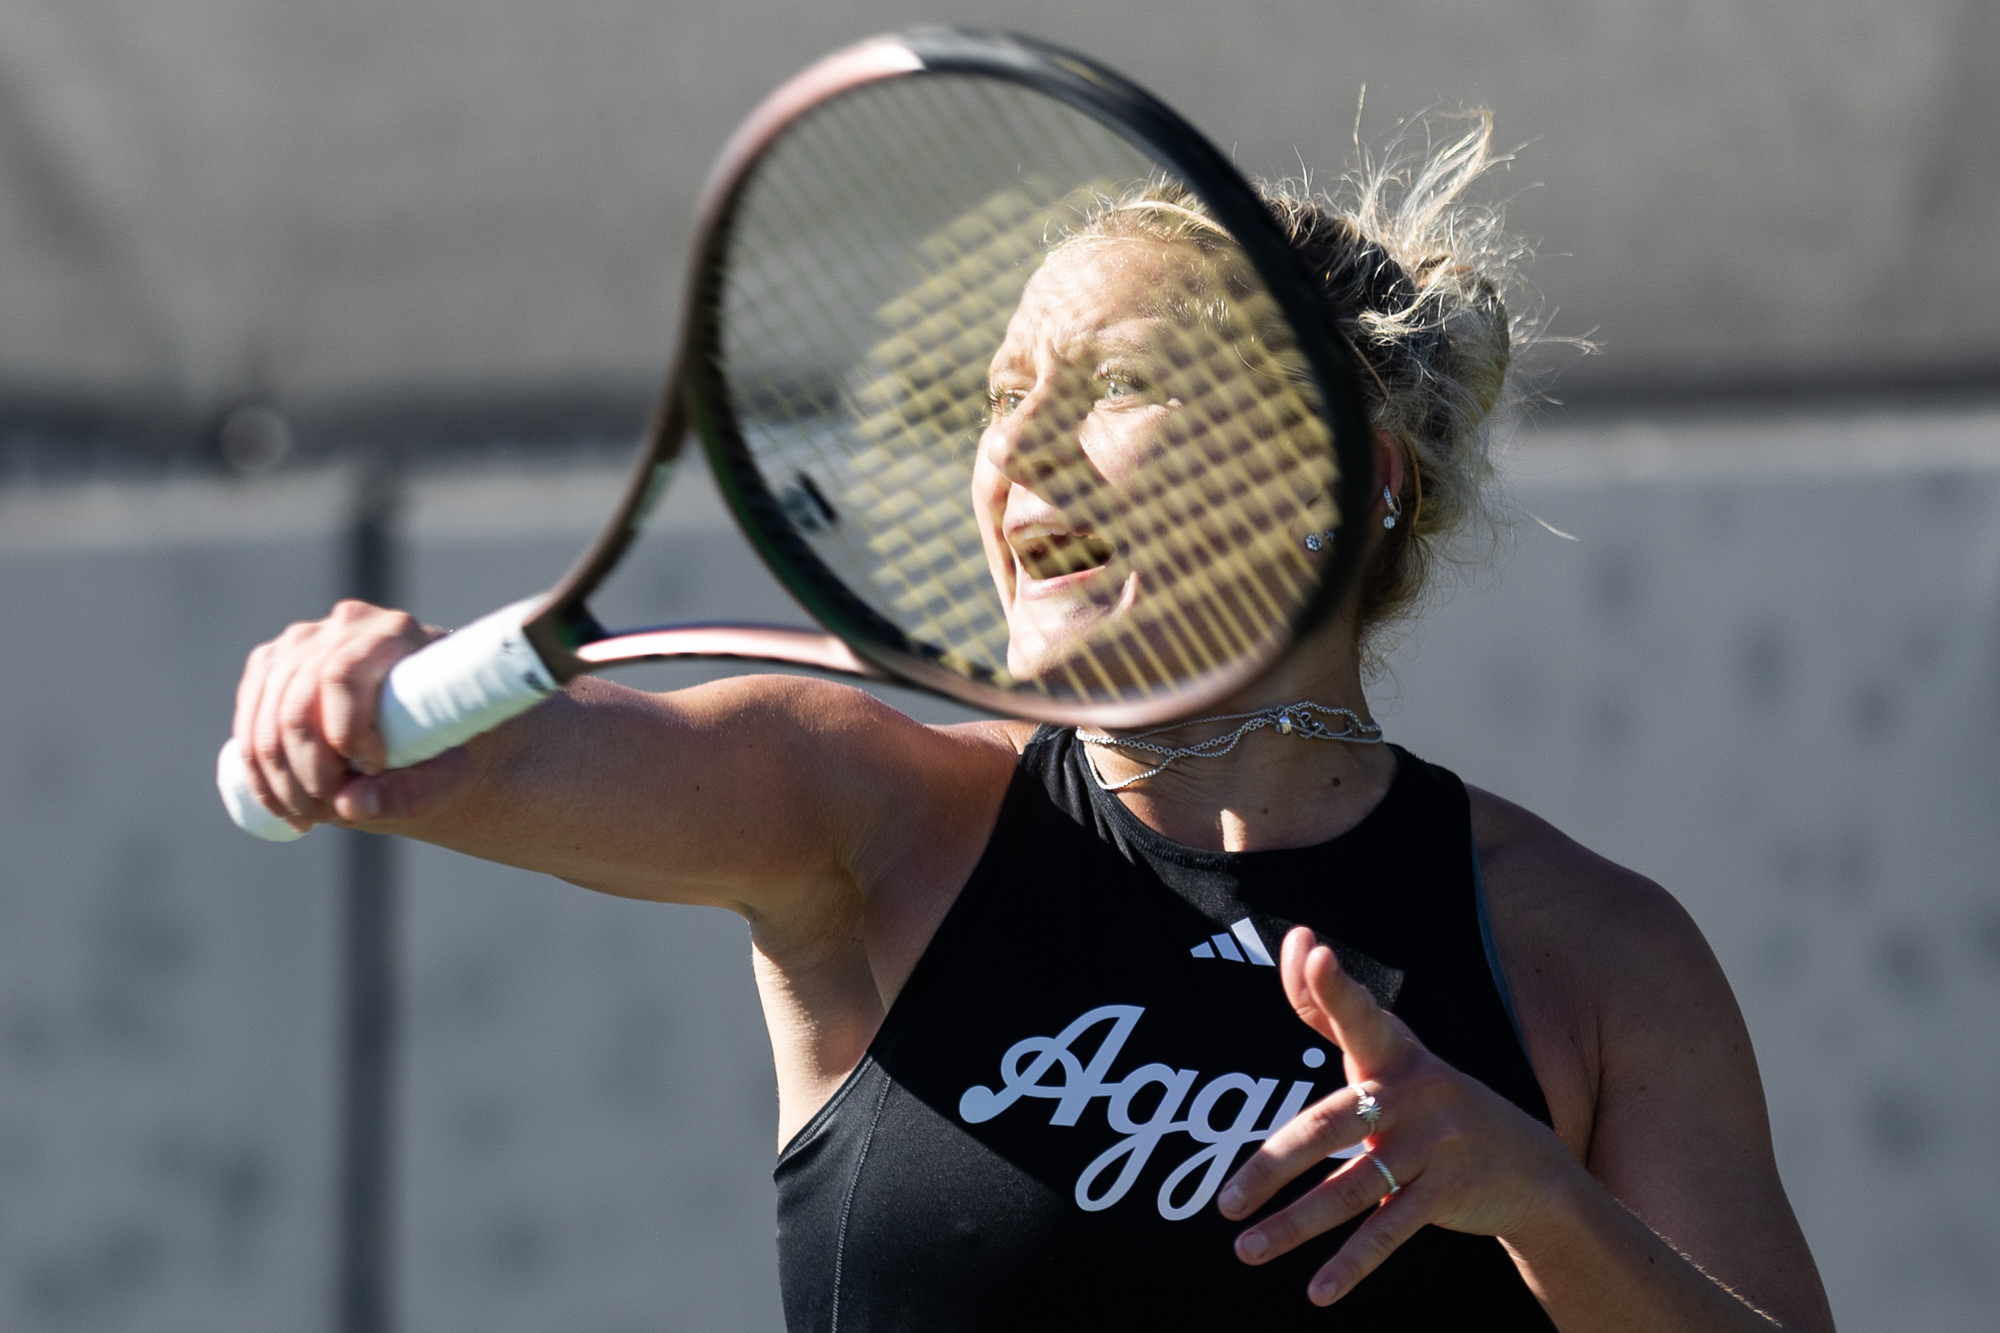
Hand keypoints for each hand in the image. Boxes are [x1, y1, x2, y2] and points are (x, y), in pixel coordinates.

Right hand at [231, 599, 468, 830]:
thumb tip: (348, 805)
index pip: (341, 676)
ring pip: (266, 718)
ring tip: (308, 816)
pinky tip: (278, 802)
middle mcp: (343, 625)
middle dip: (306, 771)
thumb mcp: (448, 774)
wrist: (424, 728)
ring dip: (277, 779)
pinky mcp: (271, 664)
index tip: (374, 769)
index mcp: (394, 633)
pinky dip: (256, 769)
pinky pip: (247, 720)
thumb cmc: (442, 747)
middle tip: (330, 812)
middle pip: (298, 705)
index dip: (346, 732)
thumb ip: (413, 792)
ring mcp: (300, 641)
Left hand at [1217, 926, 1580, 1304]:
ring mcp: (1433, 1145)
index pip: (1356, 1014)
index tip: (1313, 951)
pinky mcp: (1449, 1191)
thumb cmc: (1432, 1104)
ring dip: (1295, 1226)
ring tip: (1246, 1250)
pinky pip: (1390, 1229)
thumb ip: (1334, 1008)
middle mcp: (1413, 1093)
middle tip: (1226, 1201)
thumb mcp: (1392, 1055)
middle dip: (1273, 1166)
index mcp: (1394, 1054)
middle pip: (1330, 1127)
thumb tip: (1298, 940)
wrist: (1532, 1168)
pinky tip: (1318, 1290)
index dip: (1334, 985)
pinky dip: (1352, 1263)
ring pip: (1351, 1189)